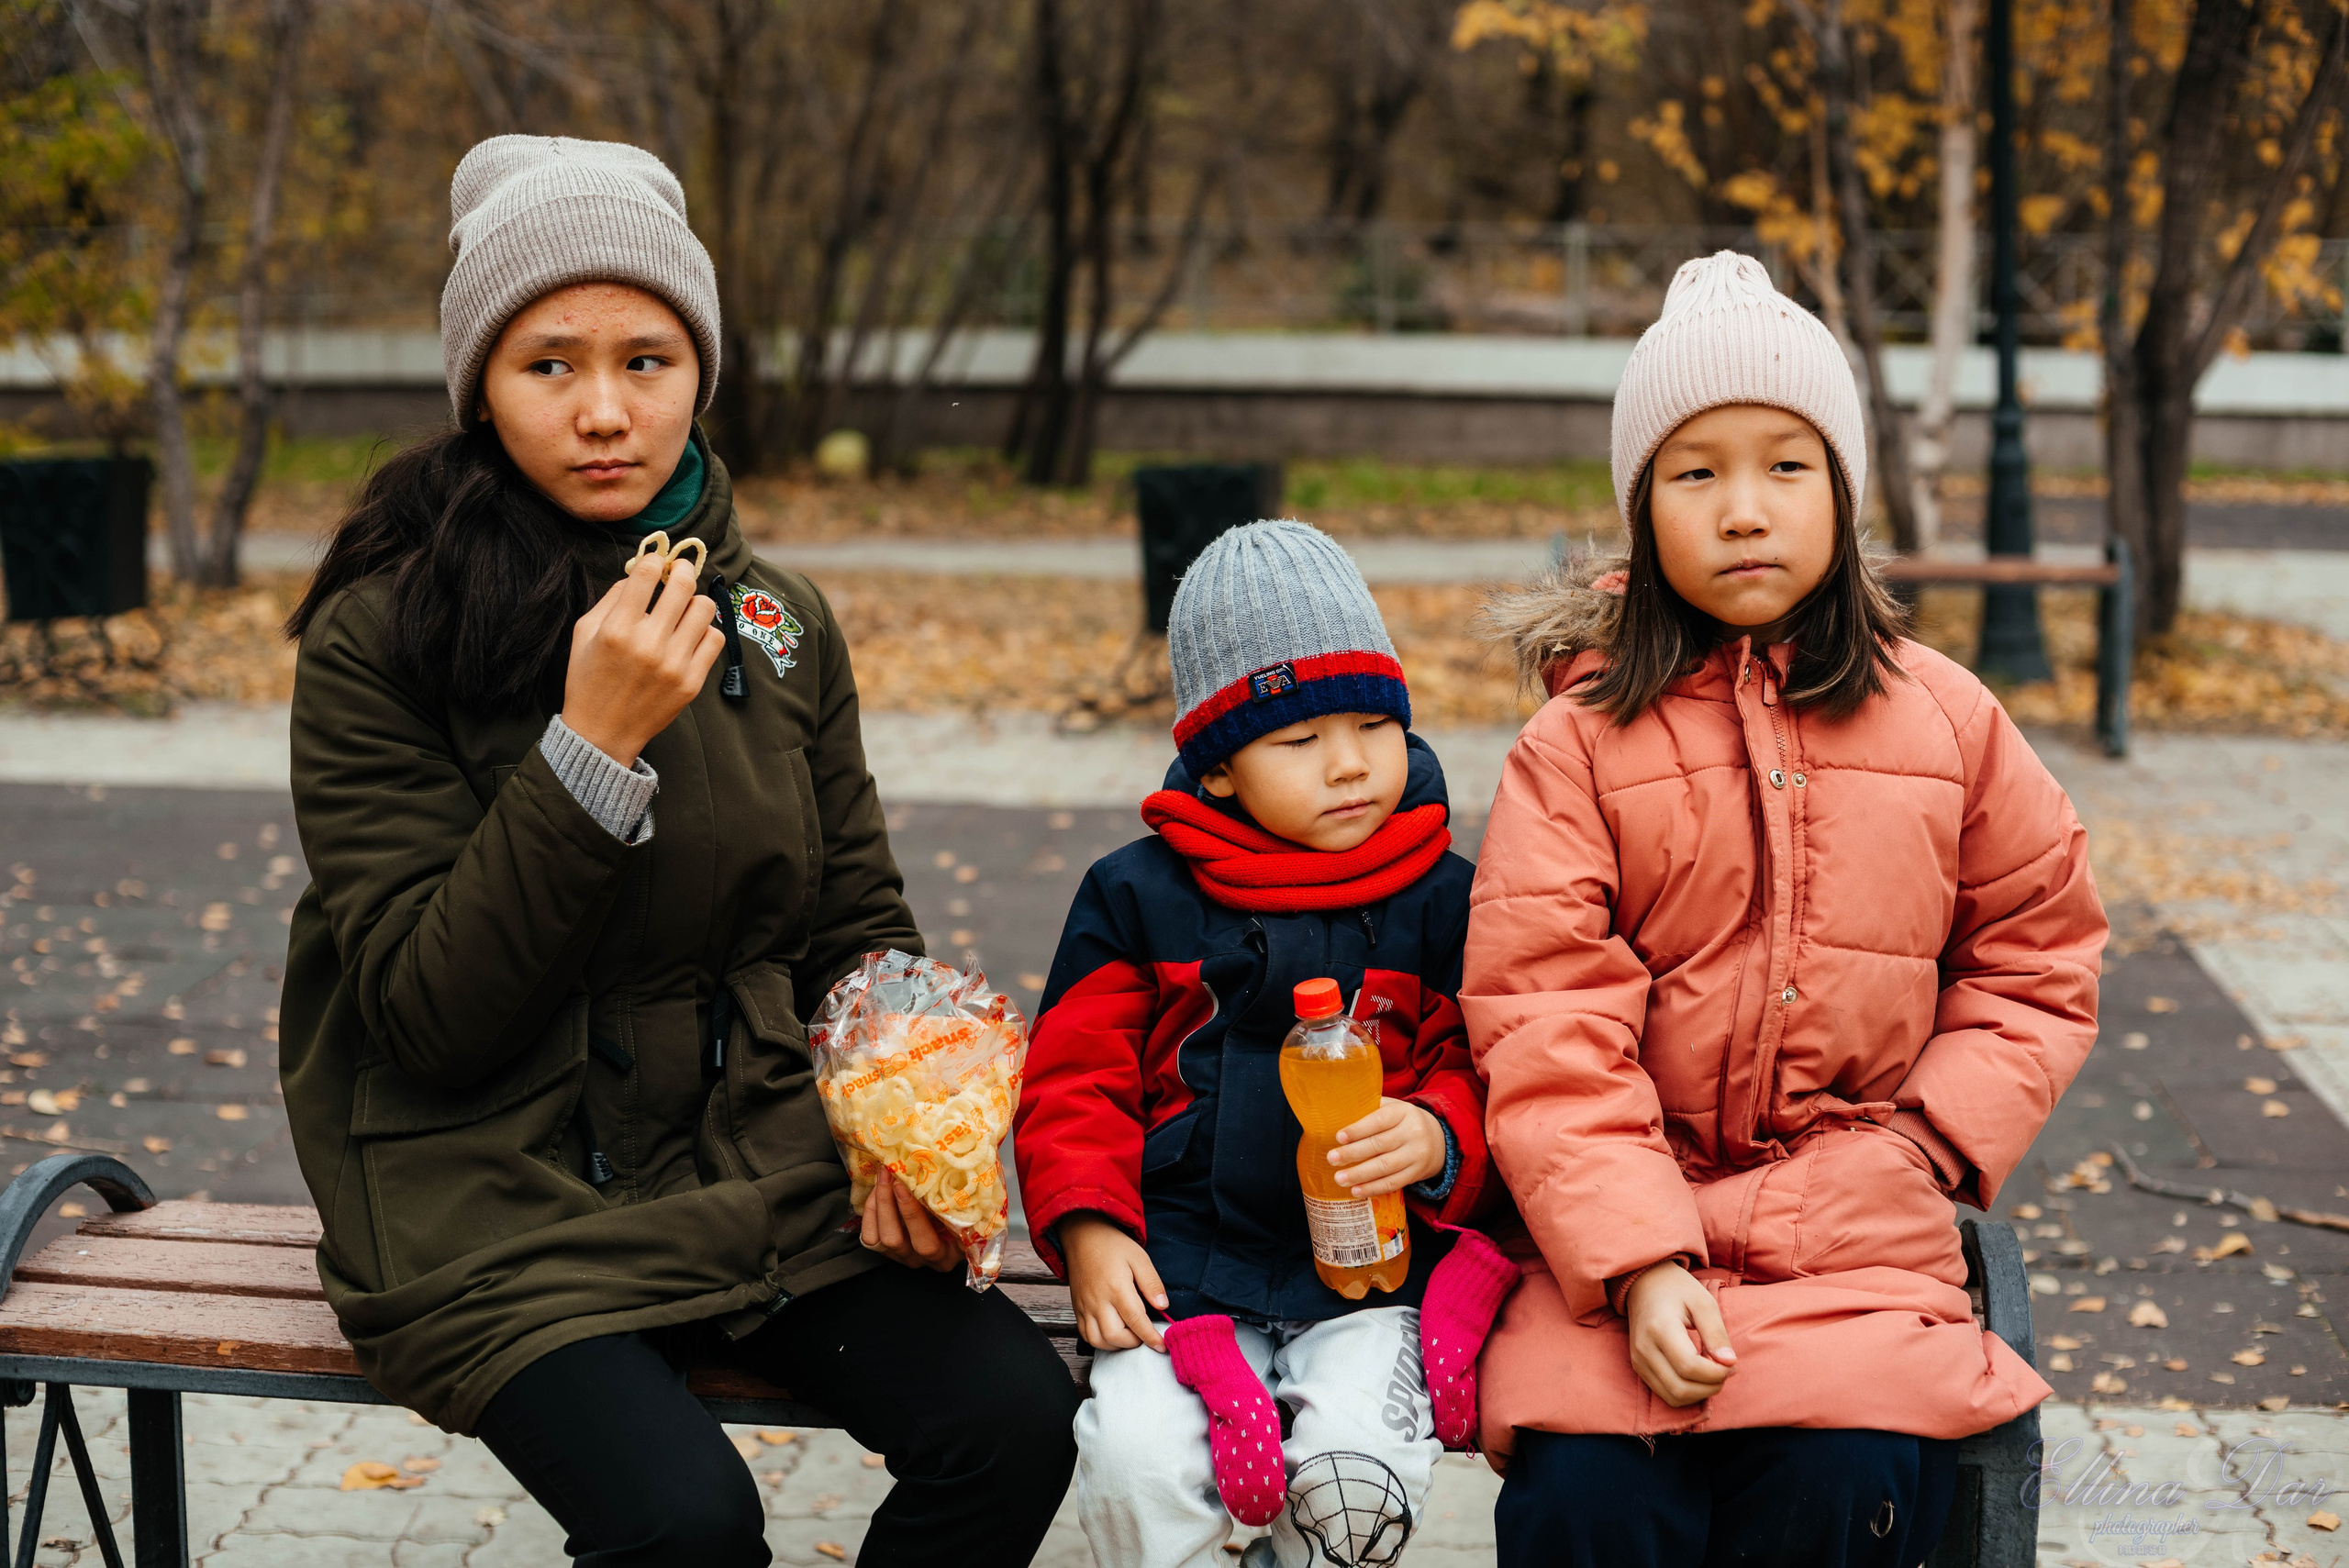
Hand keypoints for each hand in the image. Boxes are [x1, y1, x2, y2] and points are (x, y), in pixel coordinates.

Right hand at [560, 551, 724, 767]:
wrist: (602, 733)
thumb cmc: (589, 679)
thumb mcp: (584, 633)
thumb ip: (611, 598)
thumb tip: (640, 572)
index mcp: (617, 629)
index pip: (647, 574)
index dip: (655, 560)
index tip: (657, 562)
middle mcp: (648, 644)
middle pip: (684, 585)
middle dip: (683, 570)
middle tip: (681, 571)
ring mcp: (674, 664)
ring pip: (705, 609)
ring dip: (694, 602)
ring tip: (684, 609)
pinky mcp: (692, 682)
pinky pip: (715, 638)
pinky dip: (704, 631)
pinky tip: (689, 635)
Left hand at [859, 1170, 959, 1272]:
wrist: (958, 1224)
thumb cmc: (968, 1215)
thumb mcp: (972, 1214)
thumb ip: (964, 1203)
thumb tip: (961, 1168)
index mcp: (947, 1255)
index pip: (927, 1244)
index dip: (912, 1216)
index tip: (906, 1186)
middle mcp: (923, 1259)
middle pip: (897, 1240)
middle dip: (888, 1204)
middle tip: (890, 1174)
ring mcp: (903, 1256)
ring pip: (881, 1238)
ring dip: (878, 1204)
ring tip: (883, 1177)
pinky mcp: (887, 1250)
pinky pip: (870, 1236)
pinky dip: (870, 1211)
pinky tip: (876, 1190)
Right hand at [1061, 1213, 1166, 1350]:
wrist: (1083, 1236)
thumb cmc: (1113, 1246)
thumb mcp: (1139, 1258)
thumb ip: (1152, 1283)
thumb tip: (1163, 1306)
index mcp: (1116, 1288)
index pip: (1136, 1320)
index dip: (1150, 1337)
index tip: (1162, 1346)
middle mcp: (1098, 1301)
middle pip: (1115, 1336)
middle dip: (1134, 1343)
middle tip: (1145, 1334)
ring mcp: (1085, 1307)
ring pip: (1098, 1341)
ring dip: (1116, 1345)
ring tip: (1130, 1335)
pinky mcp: (1077, 1308)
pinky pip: (1086, 1335)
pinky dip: (1100, 1341)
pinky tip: (1113, 1333)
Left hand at [1330, 1098, 1446, 1196]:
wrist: (1439, 1140)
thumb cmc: (1404, 1122)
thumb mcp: (1393, 1108)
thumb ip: (1371, 1109)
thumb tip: (1338, 1115)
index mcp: (1403, 1112)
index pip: (1378, 1121)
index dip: (1358, 1129)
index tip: (1339, 1137)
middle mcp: (1413, 1132)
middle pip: (1379, 1145)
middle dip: (1353, 1153)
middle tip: (1332, 1158)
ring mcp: (1417, 1154)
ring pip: (1385, 1166)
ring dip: (1360, 1174)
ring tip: (1339, 1178)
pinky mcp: (1417, 1173)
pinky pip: (1393, 1183)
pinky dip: (1373, 1188)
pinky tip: (1356, 1190)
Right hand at [1624, 1261, 1736, 1406]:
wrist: (1644, 1284)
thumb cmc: (1678, 1290)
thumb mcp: (1703, 1302)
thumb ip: (1716, 1333)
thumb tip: (1730, 1363)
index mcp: (1660, 1328)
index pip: (1689, 1366)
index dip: (1716, 1373)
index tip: (1732, 1364)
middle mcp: (1644, 1348)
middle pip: (1681, 1388)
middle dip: (1711, 1387)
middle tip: (1726, 1371)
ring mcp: (1638, 1360)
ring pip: (1673, 1397)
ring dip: (1700, 1394)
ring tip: (1714, 1375)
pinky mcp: (1639, 1368)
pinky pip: (1665, 1394)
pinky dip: (1687, 1393)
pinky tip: (1699, 1377)